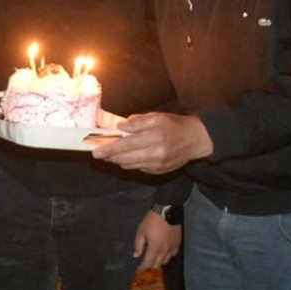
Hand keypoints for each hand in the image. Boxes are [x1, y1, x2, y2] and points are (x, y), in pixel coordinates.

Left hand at [92, 112, 212, 174]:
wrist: (194, 139)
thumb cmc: (173, 125)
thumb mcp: (155, 117)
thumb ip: (136, 122)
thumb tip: (120, 127)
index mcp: (152, 138)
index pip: (124, 146)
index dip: (107, 150)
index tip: (96, 152)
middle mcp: (154, 154)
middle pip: (124, 159)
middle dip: (109, 157)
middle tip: (99, 153)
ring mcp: (157, 165)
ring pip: (130, 165)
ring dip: (118, 161)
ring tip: (111, 154)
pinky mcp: (159, 171)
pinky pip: (139, 169)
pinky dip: (131, 163)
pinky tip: (128, 157)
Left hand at [133, 210, 181, 269]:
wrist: (168, 212)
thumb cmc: (152, 221)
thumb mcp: (141, 231)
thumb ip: (138, 245)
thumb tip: (136, 255)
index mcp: (155, 248)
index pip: (149, 263)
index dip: (143, 268)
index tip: (139, 270)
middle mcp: (164, 250)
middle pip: (158, 264)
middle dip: (151, 266)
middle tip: (146, 266)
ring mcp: (172, 247)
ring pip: (166, 260)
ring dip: (159, 262)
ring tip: (155, 260)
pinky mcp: (178, 243)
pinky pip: (173, 254)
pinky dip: (168, 256)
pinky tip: (165, 254)